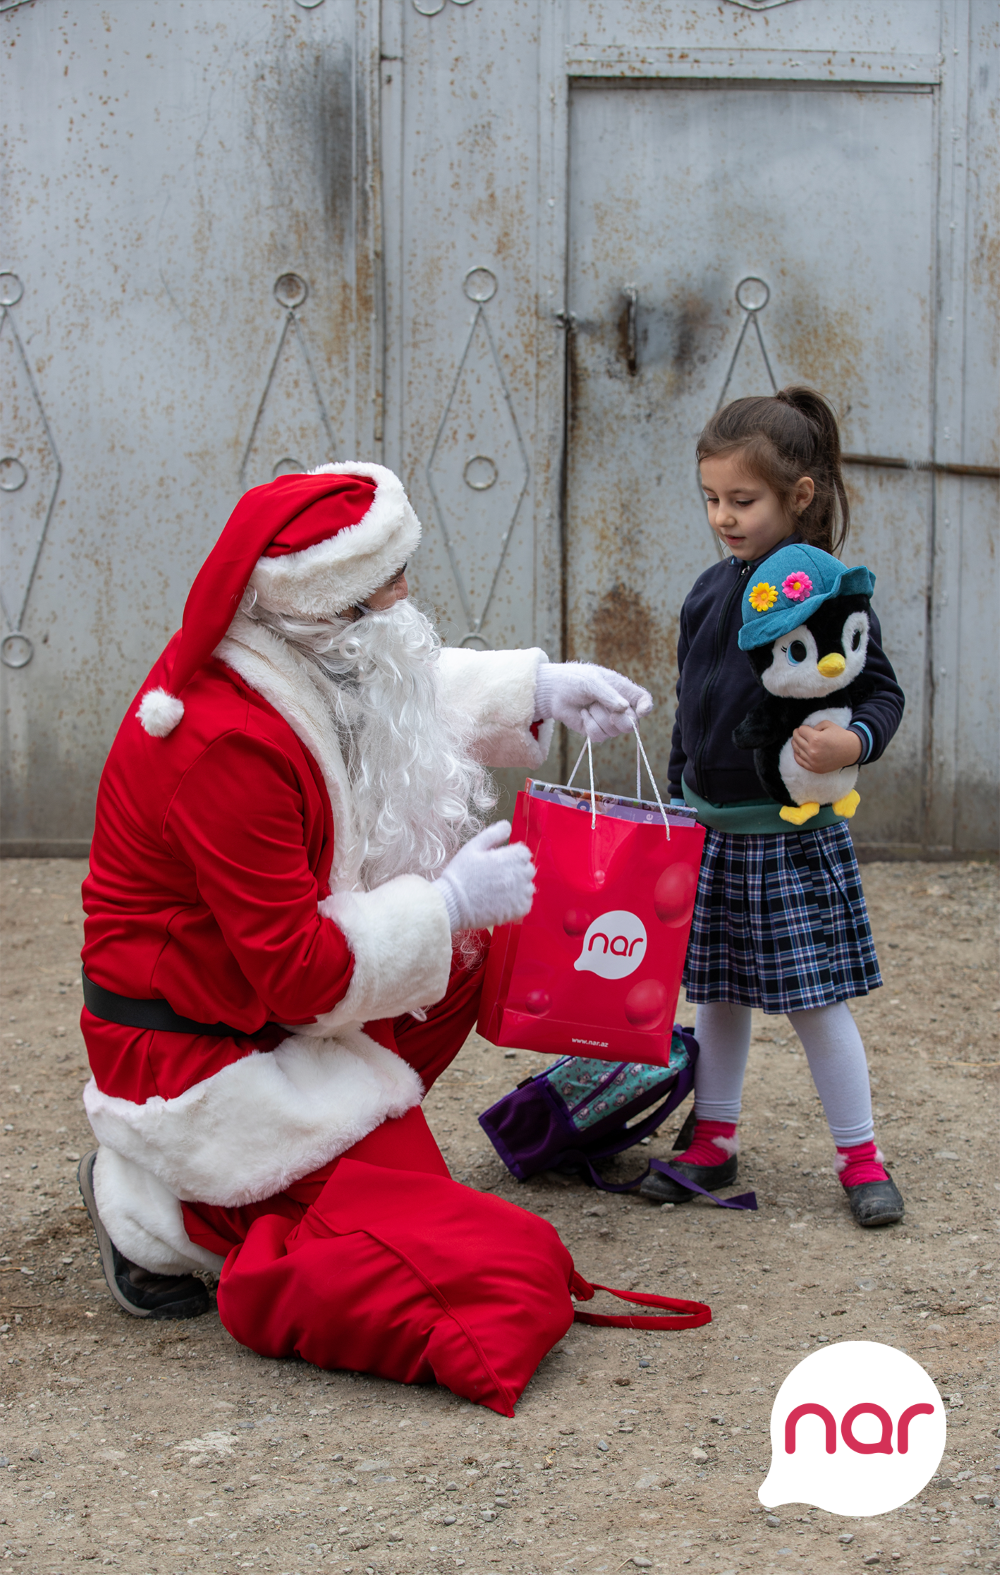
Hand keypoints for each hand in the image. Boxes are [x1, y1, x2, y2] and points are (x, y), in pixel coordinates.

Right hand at [434, 821, 535, 931]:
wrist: (453, 903)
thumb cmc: (461, 873)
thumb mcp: (473, 846)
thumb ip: (494, 833)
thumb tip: (508, 826)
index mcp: (511, 857)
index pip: (524, 852)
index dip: (511, 856)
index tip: (498, 862)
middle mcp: (520, 875)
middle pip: (528, 869)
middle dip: (516, 870)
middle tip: (497, 877)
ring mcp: (520, 894)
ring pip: (528, 887)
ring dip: (518, 887)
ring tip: (499, 891)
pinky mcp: (518, 910)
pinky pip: (526, 903)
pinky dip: (518, 903)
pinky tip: (502, 902)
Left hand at [533, 661, 652, 742]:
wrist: (554, 691)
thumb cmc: (576, 680)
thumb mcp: (593, 681)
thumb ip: (609, 694)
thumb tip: (623, 708)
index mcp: (624, 691)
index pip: (644, 701)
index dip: (646, 708)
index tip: (641, 711)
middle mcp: (620, 708)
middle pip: (632, 724)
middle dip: (619, 719)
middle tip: (606, 710)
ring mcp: (608, 721)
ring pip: (614, 731)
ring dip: (598, 718)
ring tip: (588, 705)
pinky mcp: (596, 731)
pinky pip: (600, 737)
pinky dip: (590, 725)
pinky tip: (582, 714)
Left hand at [791, 720, 862, 773]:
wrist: (851, 750)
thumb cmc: (840, 736)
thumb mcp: (827, 724)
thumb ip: (814, 726)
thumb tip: (804, 732)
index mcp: (816, 738)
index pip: (800, 730)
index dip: (803, 727)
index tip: (806, 728)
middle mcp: (812, 751)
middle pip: (796, 740)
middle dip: (797, 734)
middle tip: (799, 732)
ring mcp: (813, 761)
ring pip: (796, 750)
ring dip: (796, 743)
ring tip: (797, 740)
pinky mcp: (815, 768)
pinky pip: (800, 761)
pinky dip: (797, 755)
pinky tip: (799, 750)